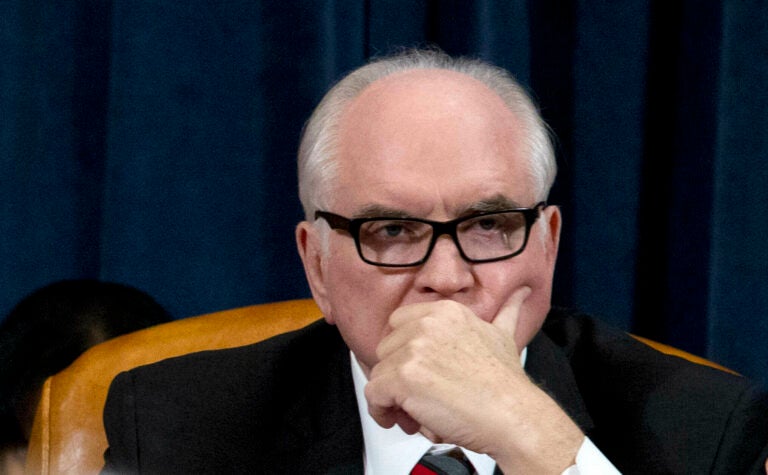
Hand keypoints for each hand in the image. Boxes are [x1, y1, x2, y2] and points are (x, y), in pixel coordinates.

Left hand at [364, 287, 583, 472]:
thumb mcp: (505, 336)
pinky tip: (405, 421)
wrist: (513, 415)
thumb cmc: (506, 385)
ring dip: (393, 397)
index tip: (416, 369)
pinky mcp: (403, 378)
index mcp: (445, 312)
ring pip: (379, 374)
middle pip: (386, 349)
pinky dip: (382, 412)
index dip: (404, 350)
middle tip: (418, 396)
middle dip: (397, 375)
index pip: (400, 324)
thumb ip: (506, 312)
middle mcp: (427, 325)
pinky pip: (373, 394)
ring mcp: (413, 350)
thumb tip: (521, 293)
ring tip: (418, 413)